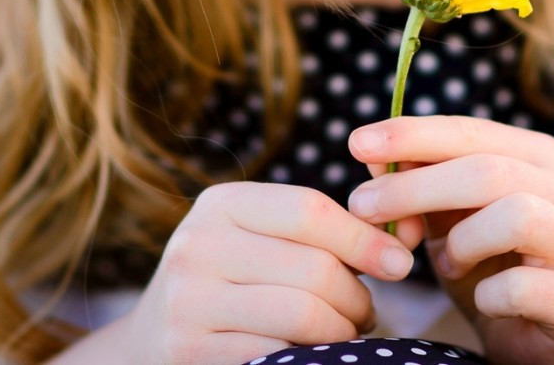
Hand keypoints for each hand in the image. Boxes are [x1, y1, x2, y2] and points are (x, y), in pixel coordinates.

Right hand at [121, 180, 419, 364]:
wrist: (152, 341)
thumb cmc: (232, 283)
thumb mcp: (259, 240)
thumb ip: (322, 231)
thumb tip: (402, 239)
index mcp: (220, 204)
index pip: (310, 210)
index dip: (364, 238)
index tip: (400, 263)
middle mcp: (197, 246)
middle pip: (314, 268)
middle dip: (357, 298)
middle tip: (365, 314)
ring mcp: (190, 302)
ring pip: (304, 316)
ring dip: (343, 333)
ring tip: (345, 334)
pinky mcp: (192, 351)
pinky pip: (279, 356)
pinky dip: (312, 358)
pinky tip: (314, 356)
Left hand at [346, 116, 553, 364]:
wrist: (533, 342)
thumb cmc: (486, 267)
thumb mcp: (446, 220)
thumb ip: (417, 184)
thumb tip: (373, 158)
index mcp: (541, 158)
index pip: (472, 131)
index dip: (413, 134)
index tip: (357, 143)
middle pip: (490, 171)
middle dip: (416, 186)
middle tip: (362, 206)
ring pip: (519, 216)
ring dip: (463, 241)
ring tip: (444, 262)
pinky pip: (524, 288)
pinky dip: (487, 294)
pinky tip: (481, 299)